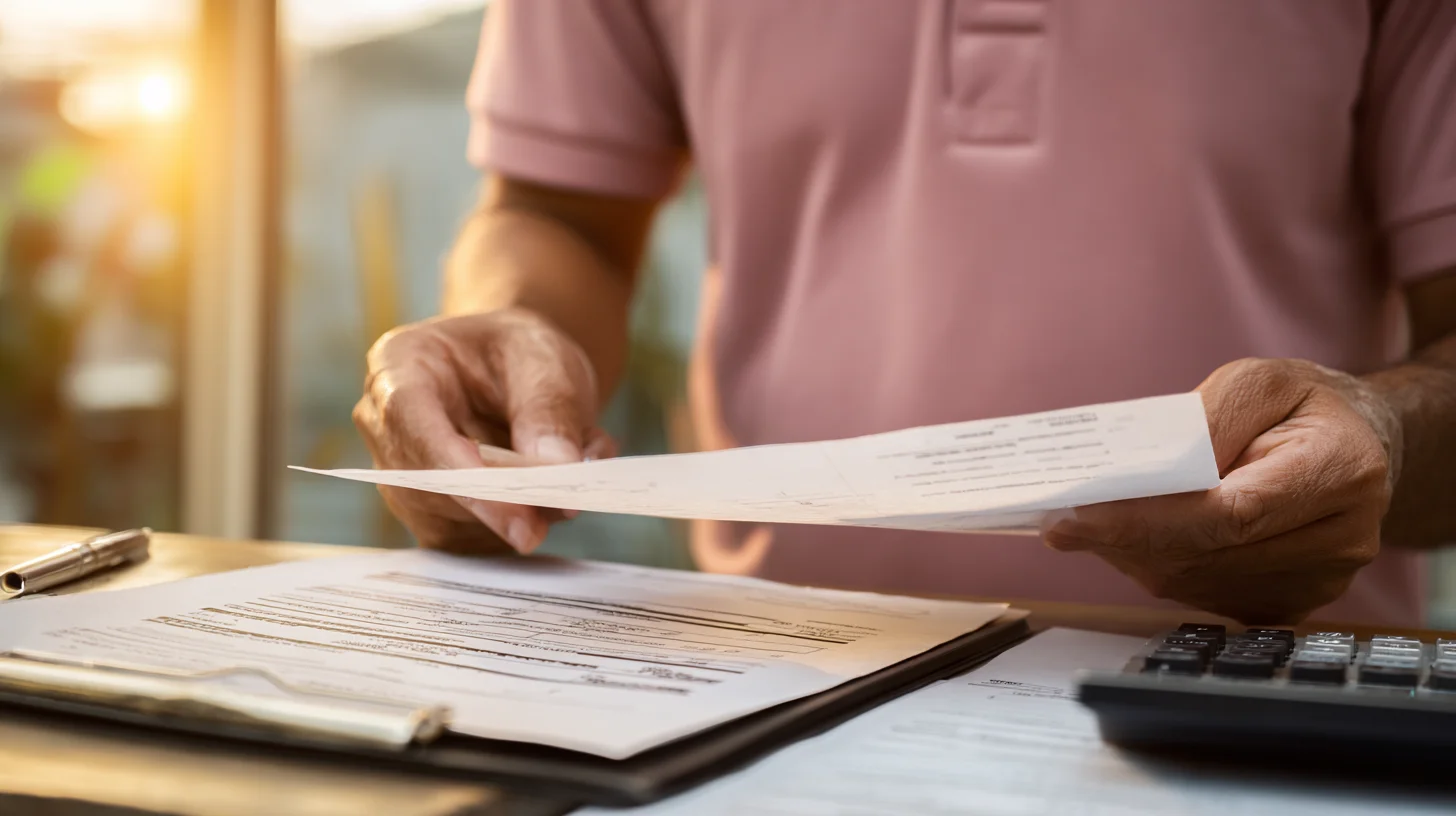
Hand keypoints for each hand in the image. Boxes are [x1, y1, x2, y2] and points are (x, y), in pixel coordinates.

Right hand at [353, 308, 614, 552]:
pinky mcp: (428, 514)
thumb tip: (559, 467)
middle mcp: (385, 426)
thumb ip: (551, 410)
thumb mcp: (545, 362)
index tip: (509, 503)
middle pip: (424, 482)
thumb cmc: (520, 354)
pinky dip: (517, 526)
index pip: (409, 421)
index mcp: (397, 366)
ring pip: (447, 521)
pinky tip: (551, 500)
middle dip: (496, 503)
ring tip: (571, 485)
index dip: (456, 466)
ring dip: (515, 515)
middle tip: (563, 504)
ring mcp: (402, 476)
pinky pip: (468, 539)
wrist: (519, 372)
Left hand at [1044, 358, 1401, 623]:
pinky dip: (1160, 567)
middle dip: (1124, 538)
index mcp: (1342, 472)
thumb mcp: (1256, 381)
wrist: (1356, 445)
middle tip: (1061, 521)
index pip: (1229, 513)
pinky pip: (1206, 595)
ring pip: (1197, 582)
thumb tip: (1148, 473)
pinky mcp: (1292, 603)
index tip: (1080, 514)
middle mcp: (1341, 539)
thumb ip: (1205, 420)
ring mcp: (1320, 582)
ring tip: (1087, 526)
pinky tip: (1130, 541)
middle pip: (1206, 555)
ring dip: (1133, 556)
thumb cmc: (1300, 406)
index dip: (1148, 518)